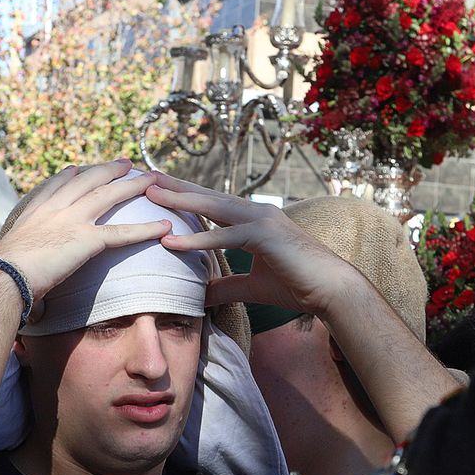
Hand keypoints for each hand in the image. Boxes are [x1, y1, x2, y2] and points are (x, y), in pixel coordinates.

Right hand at [0, 160, 168, 304]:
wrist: (3, 276)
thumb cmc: (0, 274)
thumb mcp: (8, 255)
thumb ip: (19, 255)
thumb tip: (14, 270)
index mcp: (34, 211)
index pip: (55, 186)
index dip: (70, 176)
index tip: (78, 168)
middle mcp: (54, 208)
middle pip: (87, 181)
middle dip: (108, 170)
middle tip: (125, 163)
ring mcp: (72, 220)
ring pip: (109, 196)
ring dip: (133, 186)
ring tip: (153, 179)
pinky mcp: (86, 240)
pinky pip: (122, 233)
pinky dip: (146, 229)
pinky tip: (164, 226)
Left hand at [145, 173, 354, 317]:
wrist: (331, 290)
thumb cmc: (297, 285)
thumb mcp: (252, 286)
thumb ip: (225, 287)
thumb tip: (200, 297)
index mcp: (251, 220)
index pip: (210, 203)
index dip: (183, 195)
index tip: (155, 188)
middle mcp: (255, 213)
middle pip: (206, 196)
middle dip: (174, 186)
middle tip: (143, 176)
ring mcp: (261, 220)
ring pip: (213, 207)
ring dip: (179, 201)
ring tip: (149, 194)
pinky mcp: (265, 236)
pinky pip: (225, 237)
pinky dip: (197, 240)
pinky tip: (170, 241)